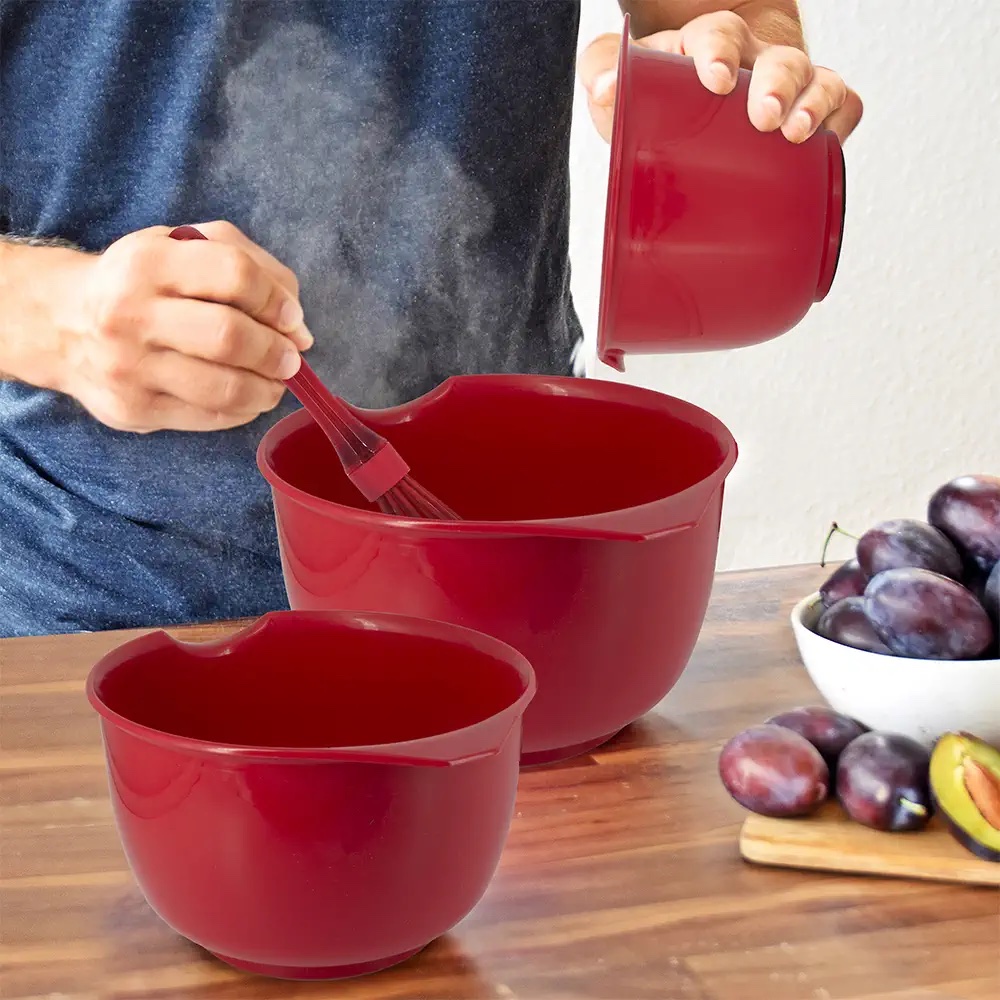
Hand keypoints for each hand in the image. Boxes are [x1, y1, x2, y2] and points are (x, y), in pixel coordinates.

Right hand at [55, 221, 311, 432]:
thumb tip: (297, 324)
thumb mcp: (184, 247)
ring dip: (268, 389)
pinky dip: (244, 409)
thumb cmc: (141, 281)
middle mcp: (131, 314)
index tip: (292, 318)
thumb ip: (249, 265)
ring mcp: (130, 368)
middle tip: (290, 359)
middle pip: (229, 337)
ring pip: (223, 388)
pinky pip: (209, 417)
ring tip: (275, 382)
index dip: (276, 300)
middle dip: (276, 352)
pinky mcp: (134, 410)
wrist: (60, 323)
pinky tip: (247, 397)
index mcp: (148, 262)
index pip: (235, 276)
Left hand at [580, 10, 862, 145]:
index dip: (721, 52)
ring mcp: (786, 89)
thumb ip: (605, 74)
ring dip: (813, 102)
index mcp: (707, 49)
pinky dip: (841, 120)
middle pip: (779, 58)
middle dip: (777, 84)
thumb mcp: (624, 81)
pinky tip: (830, 144)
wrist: (690, 113)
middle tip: (765, 116)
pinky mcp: (807, 114)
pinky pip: (842, 106)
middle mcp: (755, 63)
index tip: (715, 79)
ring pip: (816, 80)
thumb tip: (603, 91)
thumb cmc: (655, 97)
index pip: (721, 36)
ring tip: (797, 133)